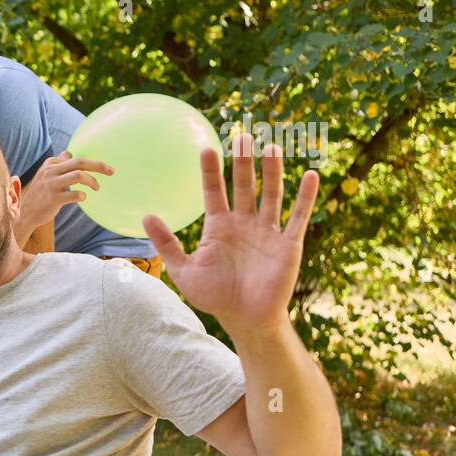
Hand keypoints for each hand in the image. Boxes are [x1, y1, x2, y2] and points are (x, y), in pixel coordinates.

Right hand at [15, 152, 112, 240]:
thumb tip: (69, 153)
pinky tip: (83, 198)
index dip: (92, 163)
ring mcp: (51, 185)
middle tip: (112, 171)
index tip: (104, 168)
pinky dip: (82, 196)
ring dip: (92, 181)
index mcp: (51, 164)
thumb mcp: (46, 175)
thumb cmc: (41, 193)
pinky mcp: (53, 199)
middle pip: (80, 162)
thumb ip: (58, 163)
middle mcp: (51, 171)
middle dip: (98, 165)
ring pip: (79, 176)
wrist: (26, 212)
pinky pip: (74, 194)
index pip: (76, 158)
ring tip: (97, 187)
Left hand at [143, 133, 317, 336]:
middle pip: (243, 186)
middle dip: (243, 162)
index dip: (210, 171)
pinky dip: (305, 197)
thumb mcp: (183, 270)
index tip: (206, 148)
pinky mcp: (288, 244)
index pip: (213, 191)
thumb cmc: (214, 297)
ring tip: (270, 147)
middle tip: (243, 135)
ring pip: (270, 194)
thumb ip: (166, 243)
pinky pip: (298, 217)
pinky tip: (309, 175)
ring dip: (272, 171)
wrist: (245, 319)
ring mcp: (267, 232)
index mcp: (219, 227)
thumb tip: (145, 215)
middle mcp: (244, 224)